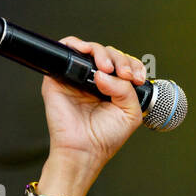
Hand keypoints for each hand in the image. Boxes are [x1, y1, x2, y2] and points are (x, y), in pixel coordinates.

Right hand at [41, 36, 147, 170]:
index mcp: (113, 89)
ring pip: (90, 49)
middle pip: (109, 54)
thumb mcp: (130, 114)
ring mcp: (78, 78)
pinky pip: (66, 49)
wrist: (83, 151)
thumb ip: (127, 90)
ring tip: (107, 68)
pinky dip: (77, 44)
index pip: (124, 65)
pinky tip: (90, 58)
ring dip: (102, 53)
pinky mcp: (60, 76)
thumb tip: (106, 73)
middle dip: (120, 60)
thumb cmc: (105, 138)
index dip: (132, 65)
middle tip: (123, 74)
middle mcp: (95, 81)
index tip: (136, 77)